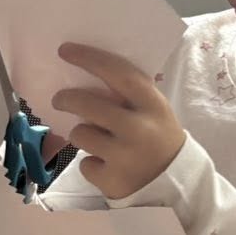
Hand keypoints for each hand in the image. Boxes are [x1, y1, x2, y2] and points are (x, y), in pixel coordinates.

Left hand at [51, 43, 184, 199]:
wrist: (176, 184)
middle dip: (67, 98)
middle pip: (88, 105)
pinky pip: (85, 164)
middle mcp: (139, 129)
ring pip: (80, 134)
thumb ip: (130, 94)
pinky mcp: (113, 180)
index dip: (90, 59)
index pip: (118, 73)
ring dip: (81, 134)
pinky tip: (107, 166)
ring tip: (96, 141)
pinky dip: (91, 164)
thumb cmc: (158, 137)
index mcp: (152, 105)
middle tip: (59, 99)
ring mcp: (125, 156)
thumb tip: (88, 69)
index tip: (65, 50)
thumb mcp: (155, 110)